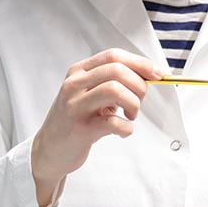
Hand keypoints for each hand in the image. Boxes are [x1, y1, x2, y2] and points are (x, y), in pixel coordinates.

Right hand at [30, 49, 161, 204]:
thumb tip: (147, 75)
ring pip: (115, 90)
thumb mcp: (88, 94)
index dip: (141, 63)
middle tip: (138, 102)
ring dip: (133, 104)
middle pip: (117, 70)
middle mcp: (74, 85)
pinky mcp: (79, 129)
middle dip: (139, 85)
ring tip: (130, 116)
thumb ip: (111, 82)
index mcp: (78, 72)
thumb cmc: (74, 120)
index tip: (158, 74)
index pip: (114, 56)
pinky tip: (122, 131)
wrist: (49, 149)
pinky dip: (126, 128)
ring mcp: (75, 106)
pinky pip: (113, 122)